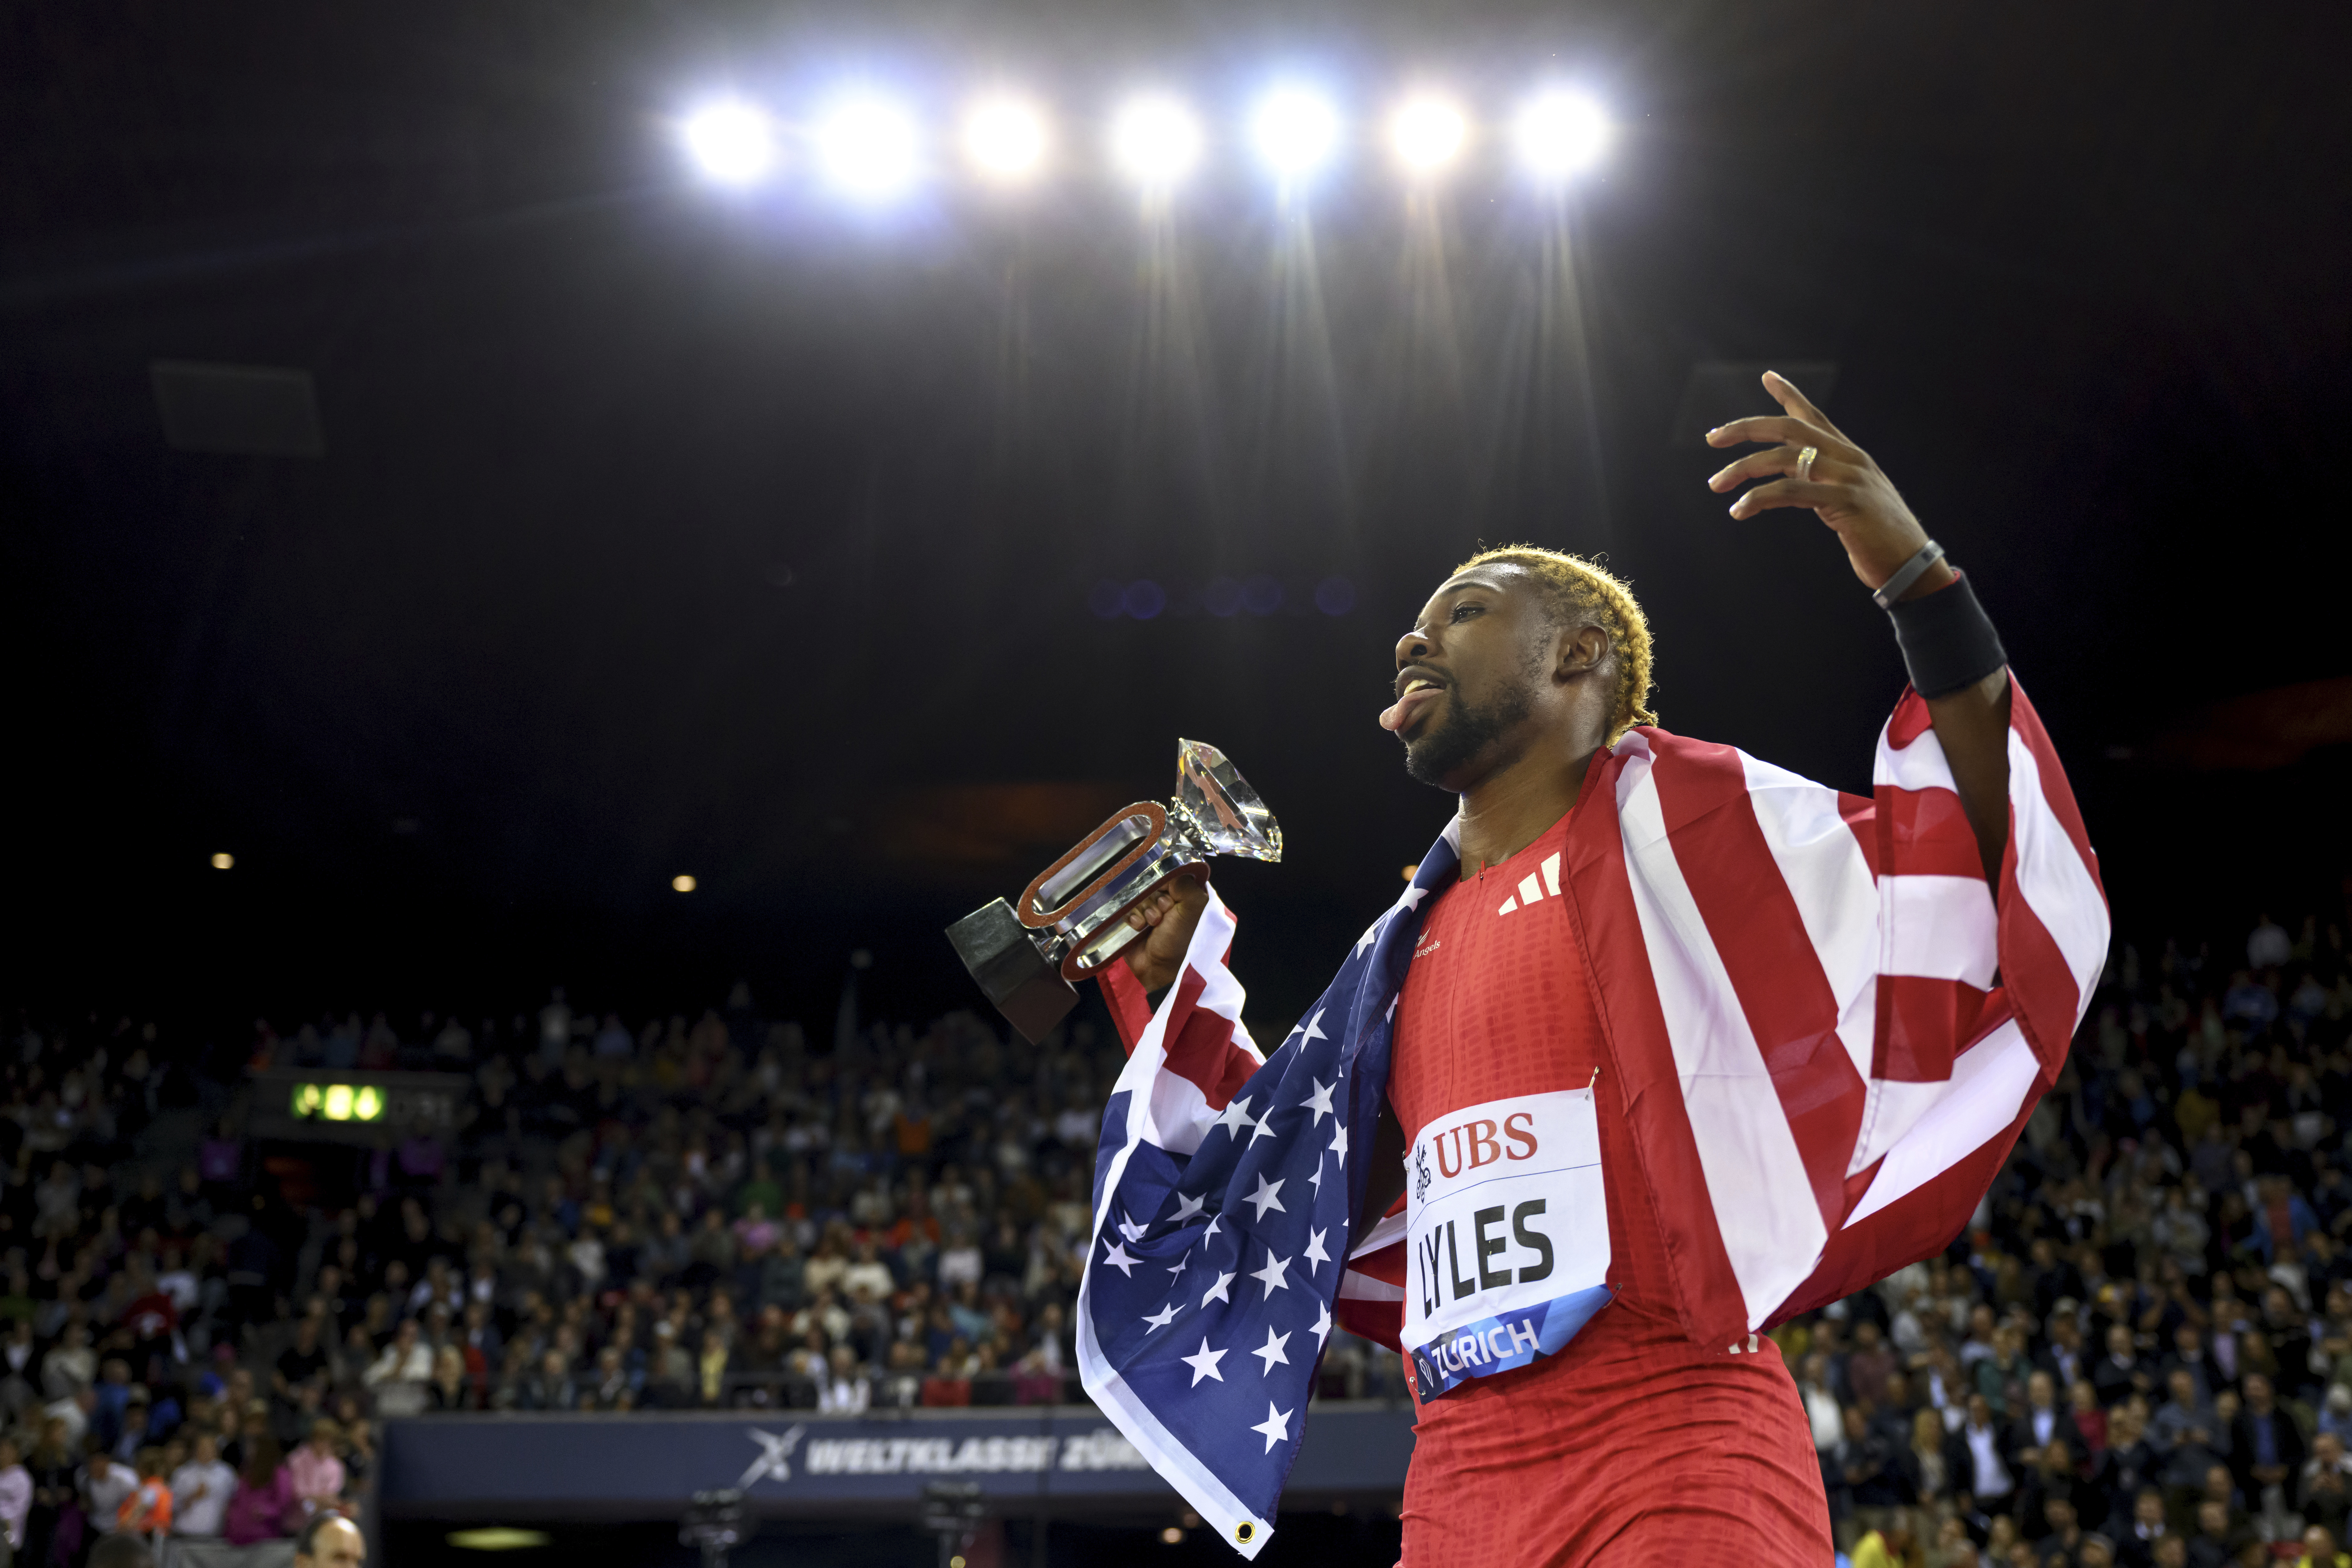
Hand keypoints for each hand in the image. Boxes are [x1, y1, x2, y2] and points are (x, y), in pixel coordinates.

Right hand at [1119, 875, 1209, 992]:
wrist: (1160, 970)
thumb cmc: (1180, 940)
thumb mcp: (1193, 909)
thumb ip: (1186, 884)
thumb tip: (1169, 872)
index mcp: (1188, 896)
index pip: (1173, 874)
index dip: (1168, 883)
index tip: (1170, 896)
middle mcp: (1171, 901)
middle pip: (1153, 884)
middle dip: (1156, 899)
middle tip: (1162, 916)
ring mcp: (1151, 910)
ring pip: (1139, 895)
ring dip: (1144, 909)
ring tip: (1151, 924)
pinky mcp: (1135, 920)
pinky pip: (1127, 907)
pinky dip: (1132, 917)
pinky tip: (1138, 927)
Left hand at [1704, 371, 1957, 598]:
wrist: (1912, 563)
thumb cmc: (1877, 537)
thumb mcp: (1848, 500)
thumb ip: (1824, 482)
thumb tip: (1794, 477)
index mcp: (1849, 455)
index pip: (1815, 416)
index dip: (1790, 395)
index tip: (1768, 376)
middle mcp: (1849, 458)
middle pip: (1790, 427)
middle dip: (1747, 429)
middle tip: (1712, 438)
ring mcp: (1849, 477)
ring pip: (1784, 458)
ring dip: (1742, 469)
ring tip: (1716, 484)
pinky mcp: (1845, 502)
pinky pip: (1791, 491)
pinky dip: (1759, 498)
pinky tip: (1740, 510)